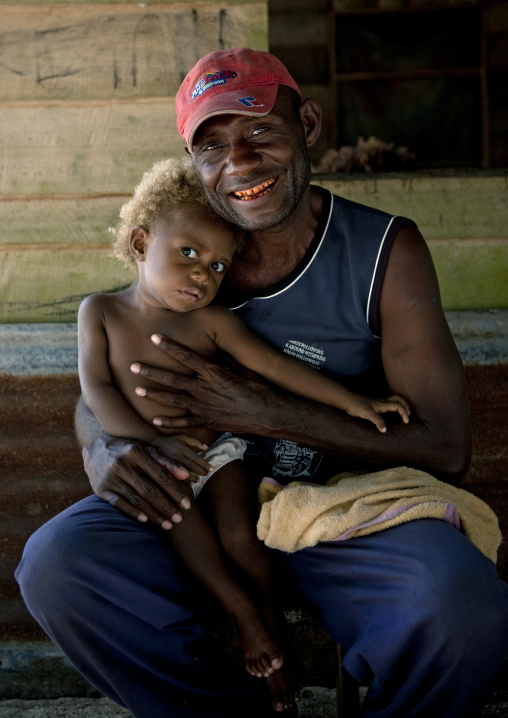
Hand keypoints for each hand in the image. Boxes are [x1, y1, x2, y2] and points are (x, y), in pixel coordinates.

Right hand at [83, 431, 194, 529]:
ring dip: (153, 514)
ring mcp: (110, 477)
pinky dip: (132, 512)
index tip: (186, 504)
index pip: (160, 475)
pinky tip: (145, 520)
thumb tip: (187, 475)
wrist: (96, 448)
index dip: (175, 491)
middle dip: (166, 506)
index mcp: (136, 453)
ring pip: (136, 499)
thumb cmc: (128, 450)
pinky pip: (119, 504)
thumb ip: (166, 462)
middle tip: (178, 519)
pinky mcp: (101, 489)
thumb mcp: (146, 450)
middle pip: (149, 490)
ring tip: (166, 524)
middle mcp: (122, 464)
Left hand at [131, 334, 274, 433]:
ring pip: (174, 400)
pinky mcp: (208, 422)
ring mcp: (204, 406)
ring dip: (154, 395)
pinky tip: (155, 420)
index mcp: (214, 373)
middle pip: (173, 379)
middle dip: (152, 372)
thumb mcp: (244, 369)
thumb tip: (217, 350)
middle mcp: (205, 389)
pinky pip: (185, 423)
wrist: (268, 414)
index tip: (154, 337)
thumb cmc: (259, 389)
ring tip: (138, 390)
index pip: (187, 356)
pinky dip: (169, 423)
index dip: (169, 347)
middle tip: (133, 366)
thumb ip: (227, 360)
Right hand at [151, 434, 212, 477]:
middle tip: (206, 474)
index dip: (205, 465)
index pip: (197, 459)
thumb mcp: (183, 437)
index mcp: (182, 448)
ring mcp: (171, 464)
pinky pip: (177, 477)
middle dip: (201, 472)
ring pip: (186, 474)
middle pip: (193, 468)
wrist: (153, 445)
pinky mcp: (166, 469)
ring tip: (198, 479)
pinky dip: (185, 480)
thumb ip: (195, 442)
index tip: (211, 469)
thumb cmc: (171, 441)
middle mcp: (177, 456)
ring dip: (194, 478)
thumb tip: (207, 448)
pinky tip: (189, 481)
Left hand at [347, 394, 410, 432]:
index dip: (405, 413)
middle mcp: (382, 402)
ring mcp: (378, 403)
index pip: (398, 406)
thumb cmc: (357, 405)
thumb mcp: (368, 414)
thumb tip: (385, 430)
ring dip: (400, 404)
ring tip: (403, 413)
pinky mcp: (374, 406)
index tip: (406, 422)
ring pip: (393, 400)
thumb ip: (377, 421)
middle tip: (409, 414)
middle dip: (406, 405)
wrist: (348, 401)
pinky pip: (387, 404)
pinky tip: (390, 414)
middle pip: (398, 399)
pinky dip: (393, 407)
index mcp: (383, 403)